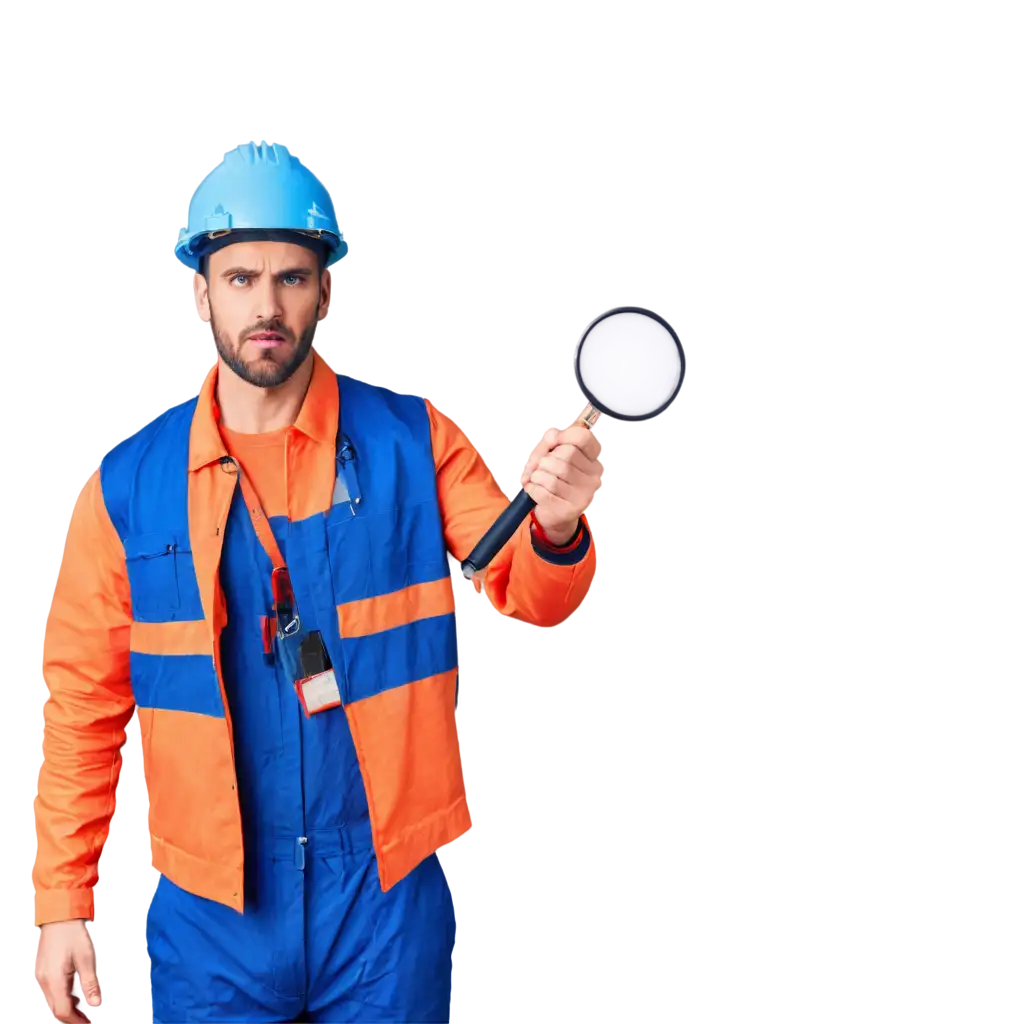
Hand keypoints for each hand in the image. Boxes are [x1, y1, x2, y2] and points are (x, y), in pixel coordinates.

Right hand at [34, 919, 101, 1022]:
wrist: (59, 916)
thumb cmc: (72, 932)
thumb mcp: (86, 956)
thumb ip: (90, 982)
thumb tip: (96, 1002)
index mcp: (53, 979)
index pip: (62, 1010)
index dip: (76, 1020)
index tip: (89, 1023)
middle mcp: (43, 982)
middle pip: (56, 1009)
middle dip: (73, 1016)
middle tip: (91, 1017)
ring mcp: (41, 978)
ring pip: (53, 1002)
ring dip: (69, 1007)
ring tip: (87, 1008)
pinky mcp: (43, 973)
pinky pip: (52, 992)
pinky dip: (64, 997)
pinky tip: (78, 995)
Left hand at [519, 418, 601, 545]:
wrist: (554, 515)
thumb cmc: (553, 480)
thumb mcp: (550, 456)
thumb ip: (549, 443)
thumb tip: (551, 436)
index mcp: (593, 460)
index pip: (583, 437)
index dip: (563, 435)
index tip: (552, 442)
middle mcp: (594, 478)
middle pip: (565, 454)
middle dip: (545, 458)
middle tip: (539, 466)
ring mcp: (583, 496)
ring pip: (551, 474)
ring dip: (536, 474)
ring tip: (536, 479)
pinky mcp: (568, 511)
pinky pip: (541, 492)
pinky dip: (531, 488)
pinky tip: (533, 489)